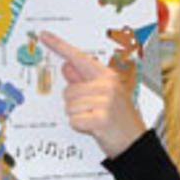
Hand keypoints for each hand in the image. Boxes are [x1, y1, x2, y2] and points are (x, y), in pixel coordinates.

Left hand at [41, 30, 144, 157]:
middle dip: (75, 104)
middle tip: (92, 112)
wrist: (135, 143)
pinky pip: (74, 120)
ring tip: (94, 119)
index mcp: (108, 76)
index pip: (79, 58)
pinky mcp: (100, 119)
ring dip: (78, 116)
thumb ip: (84, 80)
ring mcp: (105, 102)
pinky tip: (94, 128)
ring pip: (69, 107)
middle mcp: (107, 86)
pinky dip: (80, 127)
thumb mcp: (105, 96)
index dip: (59, 46)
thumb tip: (66, 66)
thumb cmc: (120, 120)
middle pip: (68, 90)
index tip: (44, 36)